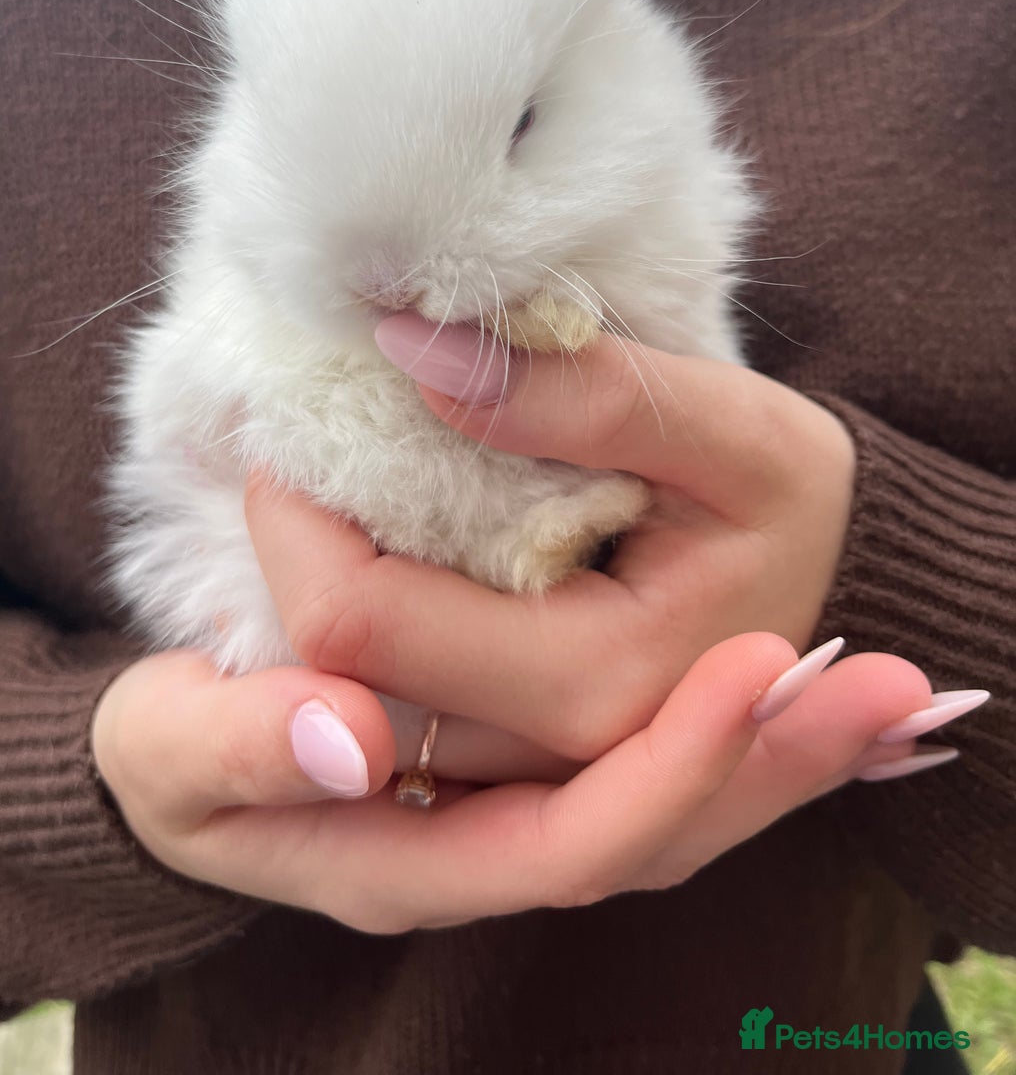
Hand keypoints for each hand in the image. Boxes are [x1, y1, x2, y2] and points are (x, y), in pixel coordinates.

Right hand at [91, 634, 939, 933]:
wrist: (182, 757)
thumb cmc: (175, 756)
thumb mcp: (168, 749)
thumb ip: (240, 746)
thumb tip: (351, 730)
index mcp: (410, 866)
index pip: (572, 841)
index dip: (671, 766)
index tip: (755, 667)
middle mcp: (488, 853)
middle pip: (662, 838)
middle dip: (774, 768)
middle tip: (885, 685)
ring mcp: (515, 808)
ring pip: (676, 809)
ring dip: (781, 754)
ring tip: (884, 686)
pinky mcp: (531, 759)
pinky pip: (653, 762)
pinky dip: (736, 734)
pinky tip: (806, 682)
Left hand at [246, 321, 857, 762]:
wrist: (840, 588)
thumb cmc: (796, 502)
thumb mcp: (732, 427)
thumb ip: (583, 390)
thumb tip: (411, 351)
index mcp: (600, 682)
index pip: (364, 623)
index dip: (295, 521)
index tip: (297, 432)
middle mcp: (554, 765)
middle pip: (338, 676)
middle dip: (294, 555)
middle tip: (301, 456)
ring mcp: (533, 783)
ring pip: (352, 710)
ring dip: (317, 600)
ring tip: (333, 499)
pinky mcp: (520, 771)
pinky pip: (393, 719)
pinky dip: (360, 641)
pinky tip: (373, 560)